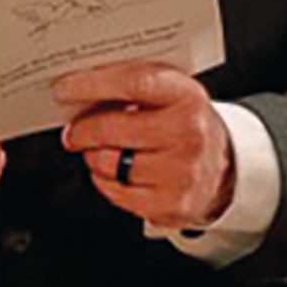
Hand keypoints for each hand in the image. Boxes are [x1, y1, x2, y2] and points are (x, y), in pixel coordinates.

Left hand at [55, 62, 235, 228]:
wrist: (224, 166)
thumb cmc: (181, 122)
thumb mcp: (168, 93)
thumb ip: (129, 85)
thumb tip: (75, 87)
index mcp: (186, 96)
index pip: (132, 83)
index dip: (91, 85)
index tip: (62, 88)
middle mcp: (188, 133)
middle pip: (113, 128)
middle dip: (82, 130)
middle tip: (72, 131)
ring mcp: (183, 171)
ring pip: (109, 162)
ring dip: (93, 156)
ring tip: (99, 150)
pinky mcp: (172, 204)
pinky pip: (116, 191)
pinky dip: (105, 181)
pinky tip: (115, 172)